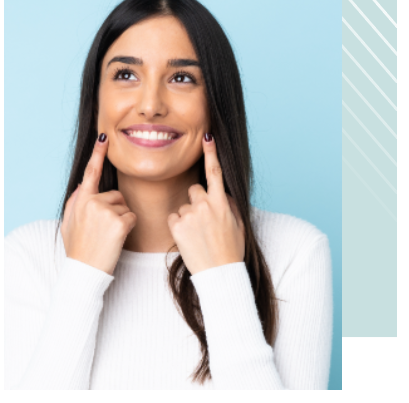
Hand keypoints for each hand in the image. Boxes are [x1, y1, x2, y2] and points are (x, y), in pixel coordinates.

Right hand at [61, 134, 136, 274]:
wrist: (84, 269)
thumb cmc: (77, 248)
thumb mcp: (69, 222)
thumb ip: (76, 202)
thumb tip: (83, 186)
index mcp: (81, 199)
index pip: (90, 172)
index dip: (97, 153)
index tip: (104, 137)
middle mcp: (92, 201)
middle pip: (116, 196)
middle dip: (114, 210)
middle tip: (102, 231)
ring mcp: (105, 210)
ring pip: (125, 207)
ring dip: (121, 221)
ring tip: (107, 236)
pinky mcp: (119, 221)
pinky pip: (132, 217)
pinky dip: (128, 228)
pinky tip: (116, 239)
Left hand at [167, 134, 244, 274]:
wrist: (219, 273)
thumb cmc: (230, 250)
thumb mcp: (237, 224)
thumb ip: (229, 205)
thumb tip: (222, 194)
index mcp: (222, 203)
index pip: (215, 172)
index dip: (211, 153)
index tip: (207, 136)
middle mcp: (206, 205)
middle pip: (194, 190)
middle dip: (197, 202)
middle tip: (204, 223)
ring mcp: (191, 214)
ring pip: (183, 206)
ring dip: (188, 217)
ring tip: (198, 236)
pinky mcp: (177, 225)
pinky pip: (174, 218)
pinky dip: (178, 227)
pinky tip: (188, 239)